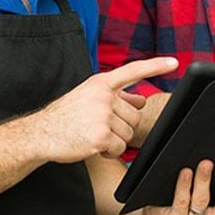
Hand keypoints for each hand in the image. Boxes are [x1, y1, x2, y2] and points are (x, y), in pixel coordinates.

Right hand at [32, 57, 177, 162]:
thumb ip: (117, 96)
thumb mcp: (89, 98)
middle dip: (122, 126)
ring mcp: (102, 114)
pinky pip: (119, 147)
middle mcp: (103, 96)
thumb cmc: (66, 117)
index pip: (132, 71)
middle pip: (135, 115)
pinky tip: (93, 145)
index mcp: (101, 83)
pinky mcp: (101, 134)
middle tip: (99, 127)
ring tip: (93, 135)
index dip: (155, 66)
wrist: (41, 133)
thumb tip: (141, 98)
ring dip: (115, 140)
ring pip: (128, 133)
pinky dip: (110, 152)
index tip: (174, 62)